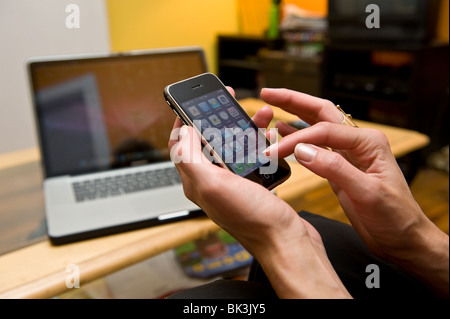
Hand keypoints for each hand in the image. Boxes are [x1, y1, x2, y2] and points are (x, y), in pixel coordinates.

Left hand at [168, 88, 350, 297]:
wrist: (286, 241)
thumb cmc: (252, 218)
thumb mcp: (213, 184)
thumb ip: (191, 157)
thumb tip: (182, 130)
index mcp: (197, 181)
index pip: (181, 144)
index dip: (185, 120)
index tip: (196, 101)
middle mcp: (213, 182)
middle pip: (208, 141)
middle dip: (219, 118)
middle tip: (230, 101)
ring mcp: (234, 183)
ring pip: (233, 146)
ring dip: (244, 127)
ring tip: (262, 115)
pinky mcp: (253, 185)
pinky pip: (252, 156)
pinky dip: (260, 143)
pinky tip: (271, 137)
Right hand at [261, 88, 448, 295]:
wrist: (403, 238)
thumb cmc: (394, 217)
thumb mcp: (367, 193)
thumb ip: (334, 169)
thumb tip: (302, 150)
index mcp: (368, 142)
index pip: (324, 131)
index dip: (296, 138)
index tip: (273, 151)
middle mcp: (358, 142)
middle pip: (321, 113)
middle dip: (293, 101)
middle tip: (268, 94)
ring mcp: (348, 154)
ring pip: (317, 126)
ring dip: (294, 114)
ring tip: (271, 107)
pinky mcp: (340, 167)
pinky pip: (316, 146)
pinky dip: (298, 137)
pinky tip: (283, 132)